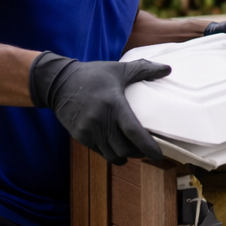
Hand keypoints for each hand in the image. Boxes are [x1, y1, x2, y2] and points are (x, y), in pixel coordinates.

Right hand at [30, 52, 171, 164]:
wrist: (57, 82)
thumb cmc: (92, 75)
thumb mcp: (118, 69)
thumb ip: (143, 69)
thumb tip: (168, 69)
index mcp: (113, 105)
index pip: (134, 132)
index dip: (148, 147)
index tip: (158, 156)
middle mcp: (100, 121)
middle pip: (125, 149)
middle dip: (138, 152)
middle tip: (146, 149)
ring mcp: (88, 130)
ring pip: (112, 154)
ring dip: (125, 155)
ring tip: (133, 151)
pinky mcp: (79, 136)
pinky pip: (99, 152)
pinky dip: (110, 153)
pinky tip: (116, 148)